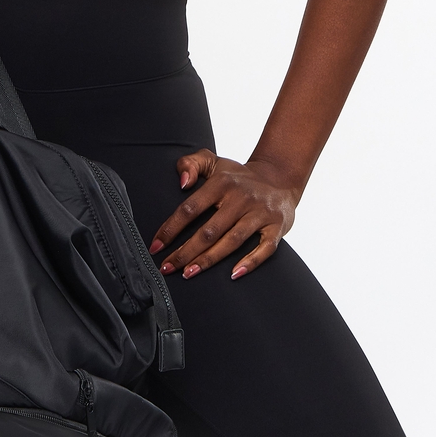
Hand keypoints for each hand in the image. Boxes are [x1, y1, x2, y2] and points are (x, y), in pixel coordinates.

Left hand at [148, 149, 297, 280]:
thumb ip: (190, 164)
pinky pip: (265, 248)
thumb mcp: (213, 162)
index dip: (171, 229)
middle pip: (209, 230)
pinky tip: (233, 275)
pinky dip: (250, 262)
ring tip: (189, 273)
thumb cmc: (238, 176)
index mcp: (221, 183)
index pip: (191, 208)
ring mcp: (260, 213)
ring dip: (209, 260)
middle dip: (185, 252)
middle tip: (167, 268)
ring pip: (232, 241)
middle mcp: (241, 198)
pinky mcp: (277, 226)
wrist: (280, 178)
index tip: (156, 247)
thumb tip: (182, 183)